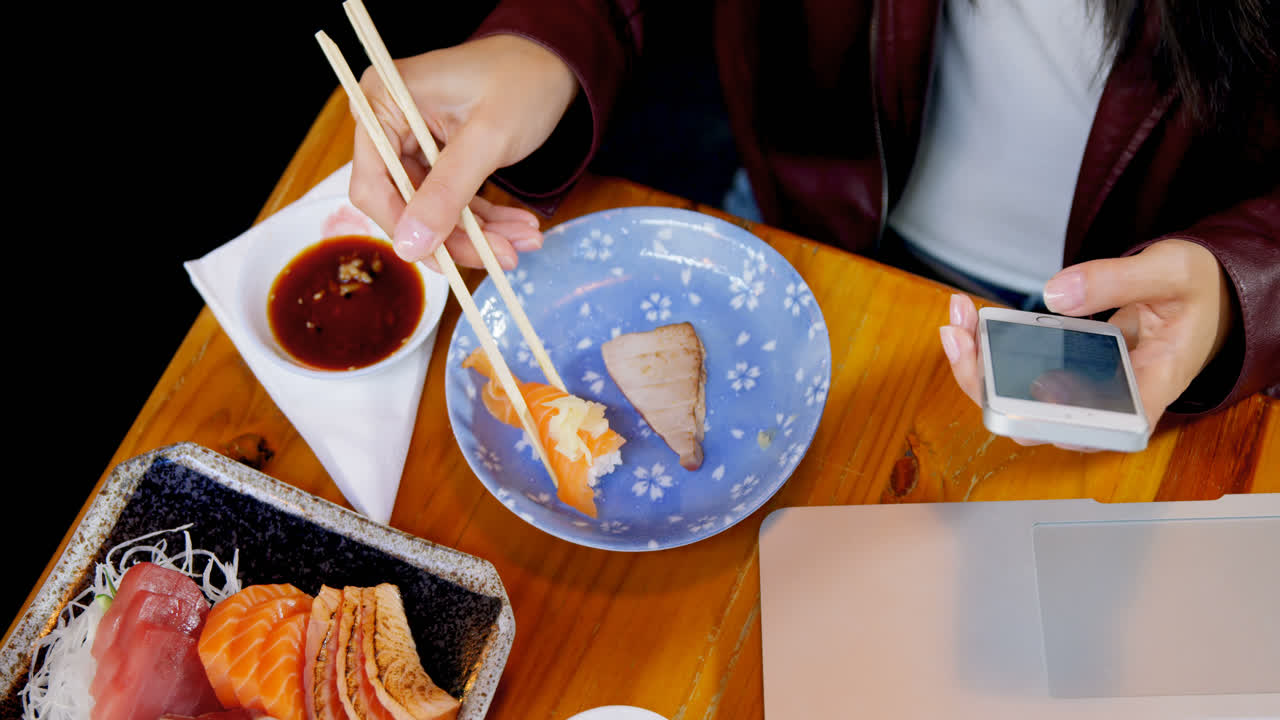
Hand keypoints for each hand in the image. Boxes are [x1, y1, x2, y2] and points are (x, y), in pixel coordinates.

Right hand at [349, 34, 579, 270]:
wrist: (553, 61)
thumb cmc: (521, 81)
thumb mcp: (487, 139)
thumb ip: (448, 192)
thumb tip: (412, 245)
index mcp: (382, 103)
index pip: (372, 184)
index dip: (403, 227)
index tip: (443, 258)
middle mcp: (388, 122)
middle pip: (404, 203)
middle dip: (455, 236)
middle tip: (504, 255)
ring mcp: (412, 140)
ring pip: (432, 209)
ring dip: (478, 233)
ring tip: (524, 242)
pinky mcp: (437, 156)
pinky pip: (452, 200)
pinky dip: (484, 219)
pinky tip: (519, 228)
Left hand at [939, 238, 1233, 450]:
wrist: (1201, 296)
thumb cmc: (1196, 294)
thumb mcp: (1171, 273)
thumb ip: (1118, 280)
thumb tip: (1055, 296)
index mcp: (1147, 393)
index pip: (1096, 432)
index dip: (1052, 426)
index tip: (1021, 400)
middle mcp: (1105, 403)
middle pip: (1036, 420)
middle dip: (987, 382)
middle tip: (959, 335)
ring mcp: (1080, 390)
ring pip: (1016, 399)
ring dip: (977, 363)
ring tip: (956, 319)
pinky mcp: (1061, 372)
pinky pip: (1015, 372)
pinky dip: (987, 347)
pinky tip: (967, 318)